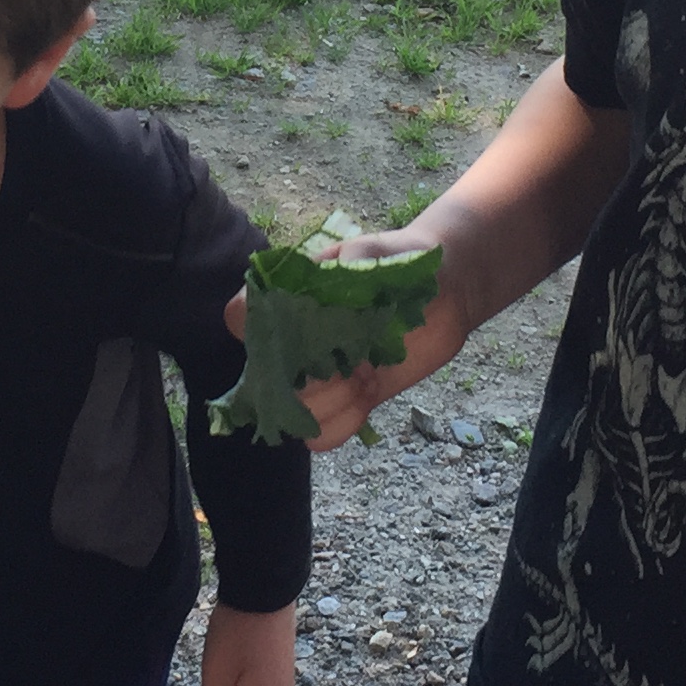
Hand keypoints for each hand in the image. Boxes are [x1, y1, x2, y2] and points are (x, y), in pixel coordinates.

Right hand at [224, 224, 470, 453]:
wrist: (444, 290)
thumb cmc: (401, 262)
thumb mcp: (376, 251)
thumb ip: (353, 259)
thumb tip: (336, 273)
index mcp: (288, 299)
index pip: (242, 317)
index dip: (254, 328)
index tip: (294, 328)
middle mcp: (295, 342)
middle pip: (265, 380)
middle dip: (305, 380)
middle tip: (348, 362)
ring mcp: (321, 376)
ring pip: (295, 413)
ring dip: (331, 402)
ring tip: (366, 377)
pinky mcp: (350, 399)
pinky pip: (325, 434)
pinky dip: (344, 423)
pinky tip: (369, 397)